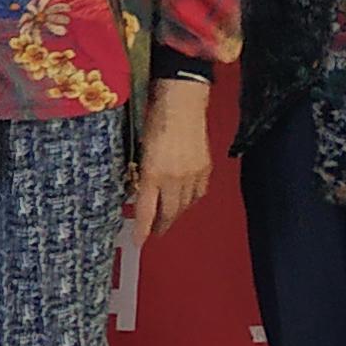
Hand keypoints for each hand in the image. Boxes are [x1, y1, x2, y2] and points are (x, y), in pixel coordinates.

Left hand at [132, 79, 214, 241]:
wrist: (182, 104)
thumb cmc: (155, 121)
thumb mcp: (140, 150)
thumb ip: (142, 173)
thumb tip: (141, 190)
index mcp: (153, 173)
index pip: (147, 210)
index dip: (143, 229)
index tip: (139, 241)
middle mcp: (174, 178)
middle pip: (169, 212)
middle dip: (161, 224)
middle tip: (155, 231)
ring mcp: (193, 174)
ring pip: (185, 205)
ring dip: (176, 213)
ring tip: (168, 217)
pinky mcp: (205, 169)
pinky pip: (198, 193)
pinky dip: (191, 199)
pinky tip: (185, 198)